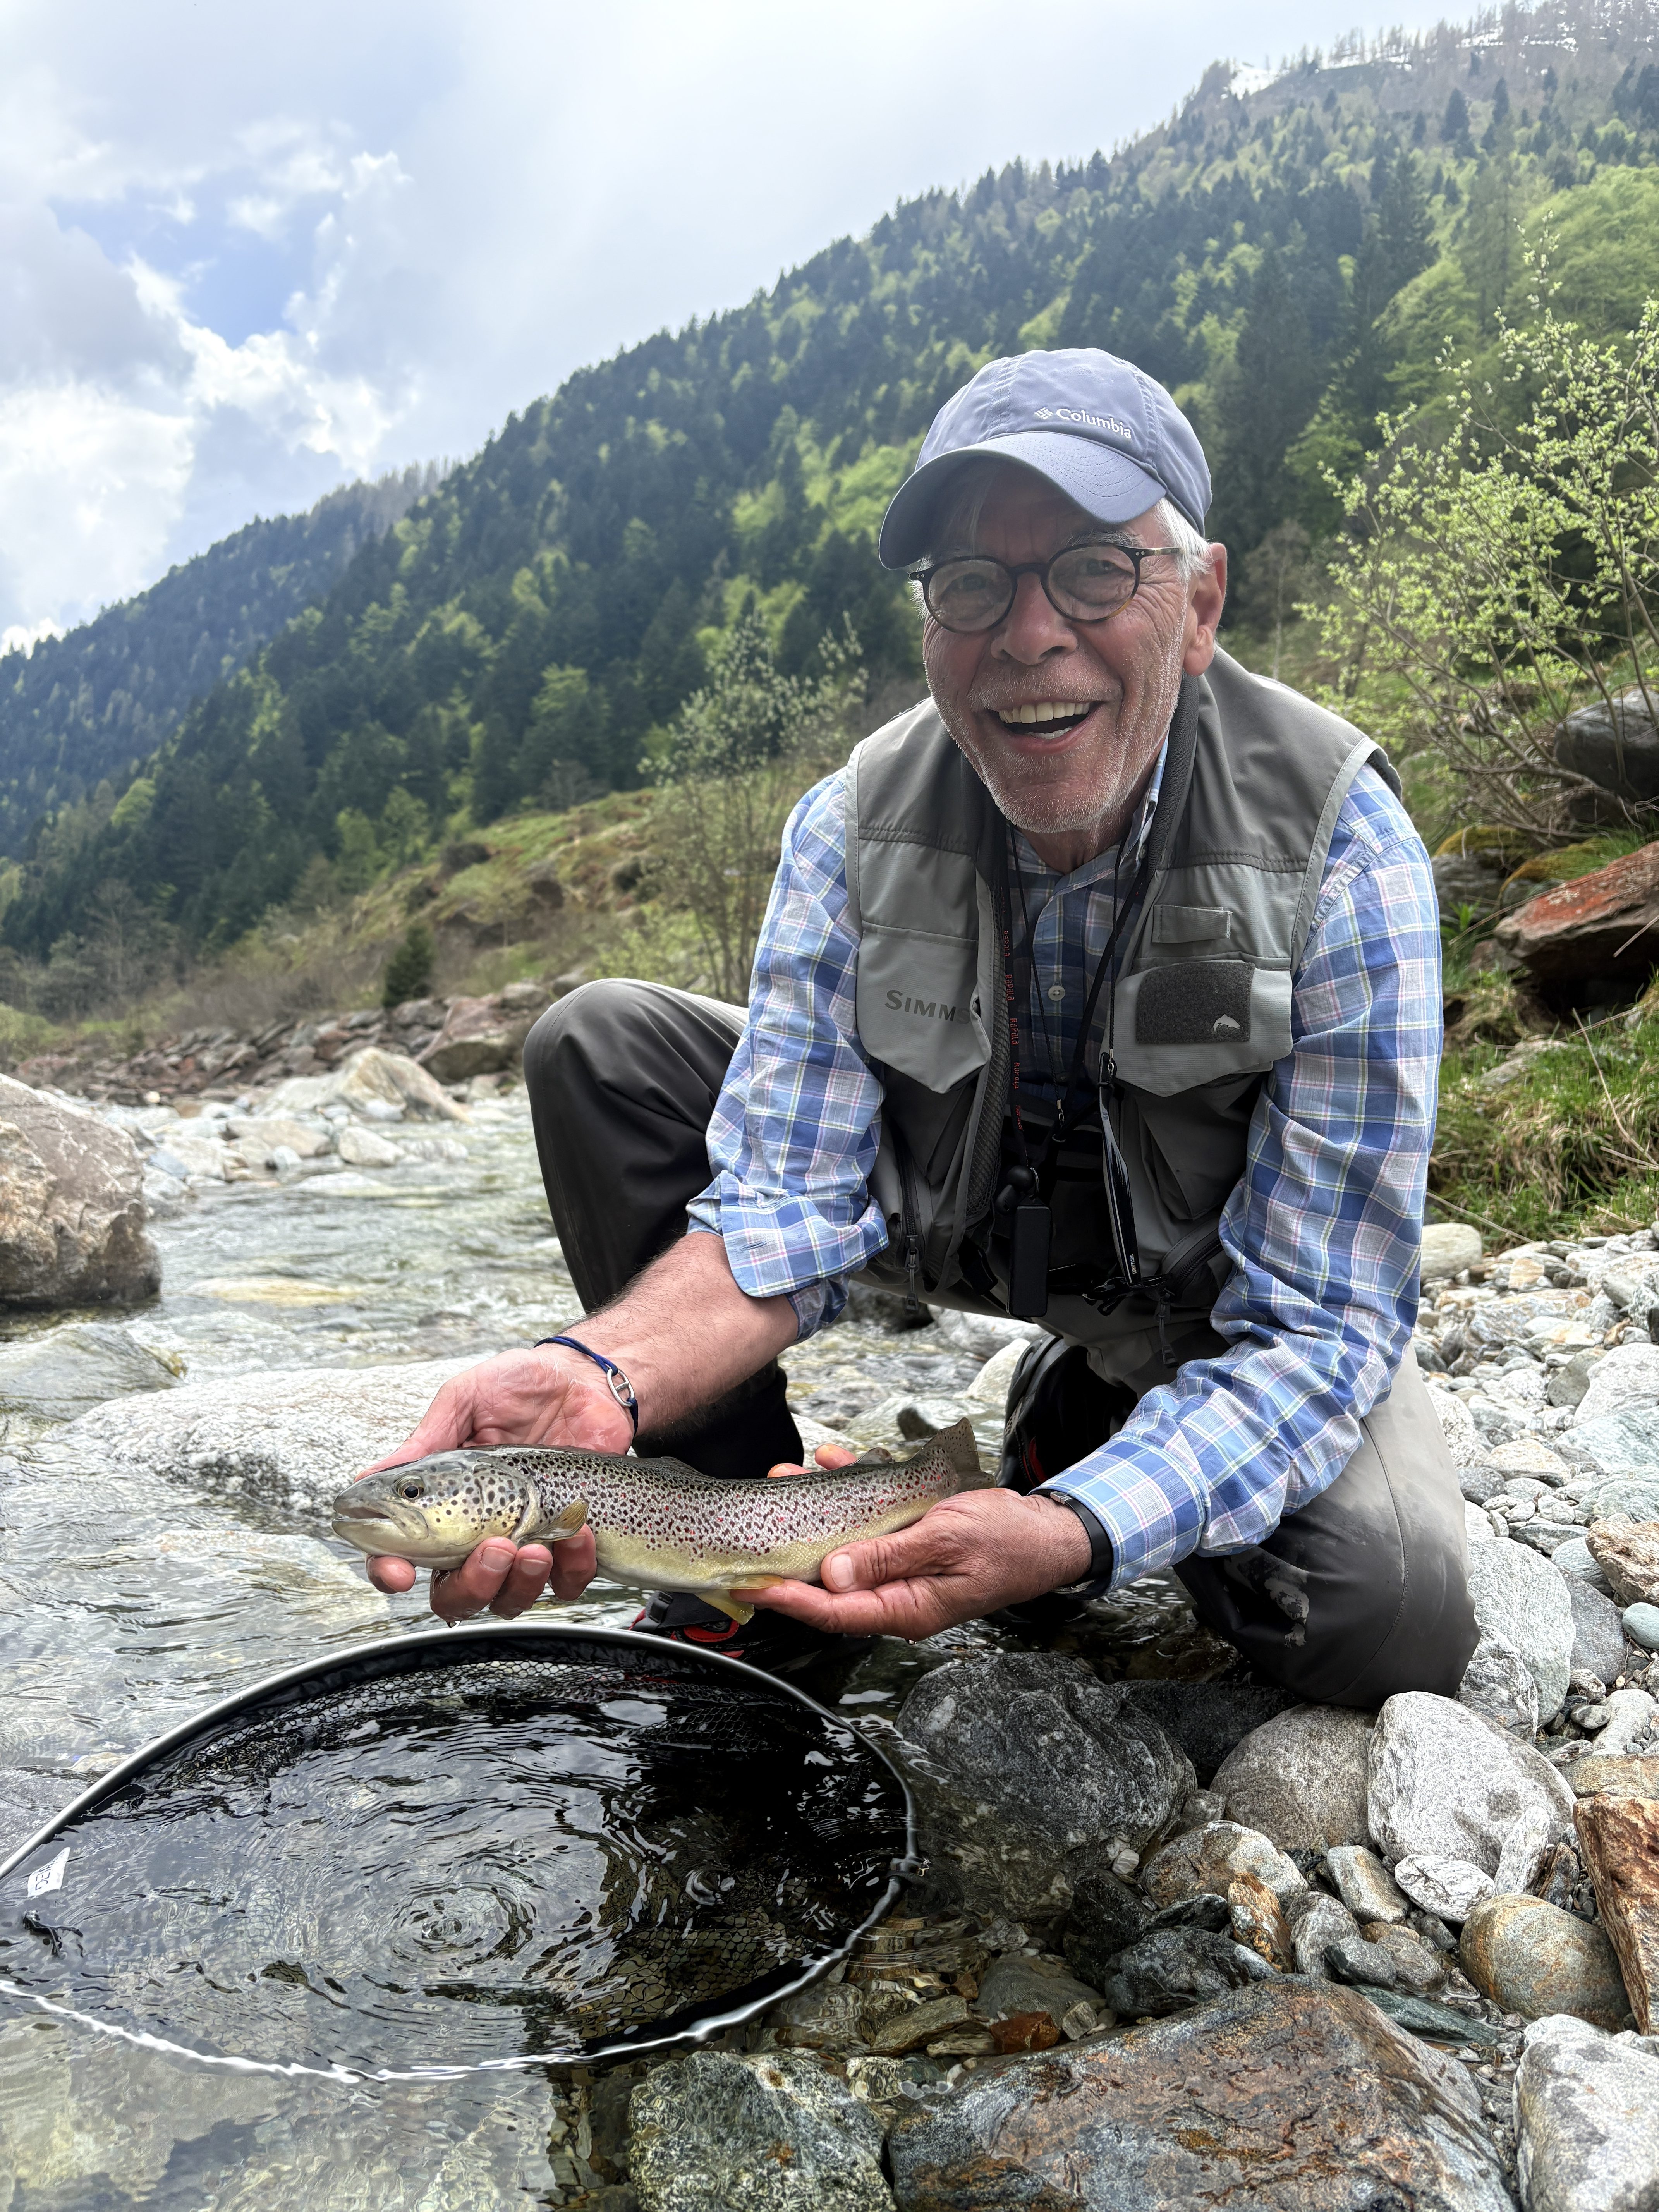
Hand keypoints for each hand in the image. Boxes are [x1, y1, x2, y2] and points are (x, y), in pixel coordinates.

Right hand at [357, 1344, 622, 1620]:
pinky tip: (577, 1531)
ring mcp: (525, 1542)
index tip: (398, 1571)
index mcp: (442, 1502)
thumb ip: (425, 1442)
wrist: (586, 1377)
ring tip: (536, 1544)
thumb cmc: (522, 1385)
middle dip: (471, 1585)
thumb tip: (367, 1477)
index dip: (391, 1572)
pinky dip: (573, 1566)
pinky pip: (568, 1583)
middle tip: (493, 1547)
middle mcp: (478, 1532)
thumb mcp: (465, 1401)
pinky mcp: (569, 1544)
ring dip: (521, 1582)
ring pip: (509, 1600)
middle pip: (456, 1595)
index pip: (404, 1554)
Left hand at [741, 1487, 1093, 1639]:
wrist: (1045, 1531)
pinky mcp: (909, 1544)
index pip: (835, 1612)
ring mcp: (902, 1568)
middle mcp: (897, 1593)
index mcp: (907, 1608)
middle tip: (757, 1521)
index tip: (752, 1584)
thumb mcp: (946, 1541)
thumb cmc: (1006, 1541)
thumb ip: (888, 1557)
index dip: (790, 1599)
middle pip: (831, 1580)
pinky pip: (870, 1522)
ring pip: (847, 1545)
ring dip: (818, 1510)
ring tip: (789, 1476)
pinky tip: (835, 1462)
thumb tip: (833, 1575)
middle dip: (792, 1549)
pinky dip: (852, 1491)